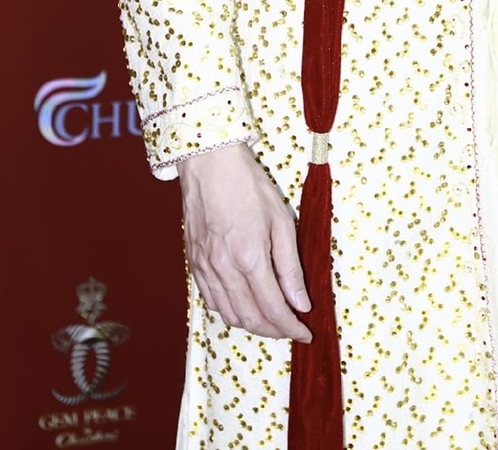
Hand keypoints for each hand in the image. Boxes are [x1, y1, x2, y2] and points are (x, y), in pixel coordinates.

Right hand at [177, 142, 311, 341]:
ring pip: (229, 315)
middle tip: (291, 329)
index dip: (291, 327)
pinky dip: (229, 312)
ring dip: (252, 325)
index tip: (305, 333)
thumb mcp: (281, 220)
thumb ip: (290, 266)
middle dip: (274, 331)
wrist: (209, 163)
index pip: (273, 309)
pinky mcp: (192, 263)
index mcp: (250, 257)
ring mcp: (204, 268)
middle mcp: (224, 269)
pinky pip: (210, 301)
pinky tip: (242, 307)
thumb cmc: (248, 185)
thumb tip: (301, 302)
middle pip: (250, 319)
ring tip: (271, 322)